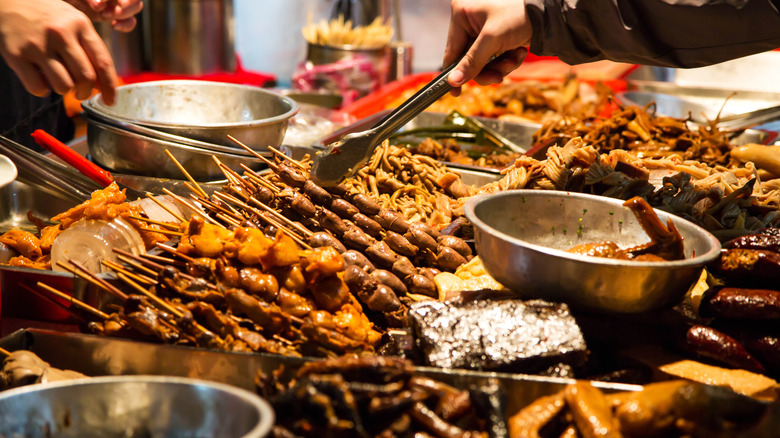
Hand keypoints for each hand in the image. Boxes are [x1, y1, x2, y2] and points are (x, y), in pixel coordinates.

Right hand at [0, 0, 117, 103]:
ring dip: (64, 91)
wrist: (7, 0)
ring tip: (58, 80)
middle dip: (85, 92)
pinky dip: (42, 90)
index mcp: (79, 24)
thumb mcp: (73, 23)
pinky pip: (38, 87)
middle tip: (80, 93)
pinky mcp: (16, 54)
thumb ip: (89, 50)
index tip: (110, 101)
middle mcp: (60, 33)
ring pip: (63, 86)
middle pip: (85, 78)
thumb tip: (101, 85)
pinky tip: (40, 79)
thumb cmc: (46, 15)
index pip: (103, 62)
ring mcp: (37, 44)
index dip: (110, 87)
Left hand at [65, 0, 143, 31]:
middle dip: (126, 6)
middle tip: (105, 13)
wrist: (53, 6)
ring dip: (125, 14)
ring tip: (105, 16)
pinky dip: (126, 25)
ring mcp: (114, 2)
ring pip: (135, 7)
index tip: (98, 4)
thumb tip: (100, 5)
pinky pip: (129, 21)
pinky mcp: (113, 15)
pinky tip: (114, 26)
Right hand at [444, 0, 531, 93]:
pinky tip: (520, 51)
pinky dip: (508, 59)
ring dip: (500, 66)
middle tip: (498, 77)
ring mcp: (484, 29)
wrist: (548, 13)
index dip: (455, 73)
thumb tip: (453, 82)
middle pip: (469, 59)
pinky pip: (495, 58)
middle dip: (487, 69)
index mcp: (461, 13)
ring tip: (515, 59)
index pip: (452, 51)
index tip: (456, 93)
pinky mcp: (497, 37)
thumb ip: (471, 62)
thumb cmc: (518, 15)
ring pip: (483, 61)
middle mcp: (470, 20)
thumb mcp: (491, 40)